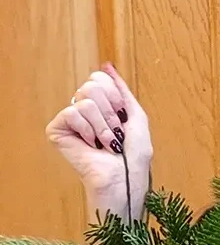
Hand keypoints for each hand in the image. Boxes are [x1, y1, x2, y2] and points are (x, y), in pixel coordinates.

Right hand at [45, 63, 152, 220]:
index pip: (99, 78)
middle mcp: (84, 110)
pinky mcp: (57, 130)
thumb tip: (107, 66)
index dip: (115, 96)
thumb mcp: (137, 117)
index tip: (122, 117)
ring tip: (106, 143)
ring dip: (103, 125)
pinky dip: (89, 130)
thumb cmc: (134, 156)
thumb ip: (122, 90)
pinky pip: (72, 112)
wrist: (125, 178)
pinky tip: (92, 145)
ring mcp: (70, 120)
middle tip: (115, 133)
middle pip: (92, 84)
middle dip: (111, 112)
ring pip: (85, 100)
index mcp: (102, 106)